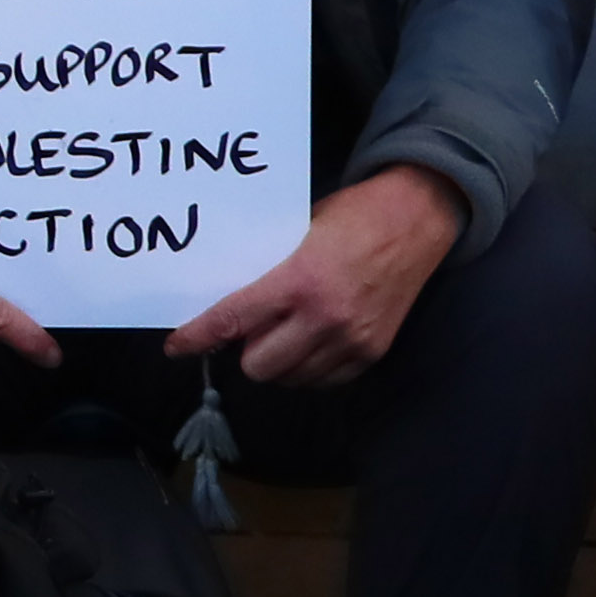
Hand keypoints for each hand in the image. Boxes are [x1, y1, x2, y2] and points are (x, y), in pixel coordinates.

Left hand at [170, 166, 464, 389]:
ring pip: (290, 378)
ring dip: (280, 361)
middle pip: (258, 366)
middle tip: (256, 328)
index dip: (198, 337)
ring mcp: (351, 339)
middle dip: (248, 350)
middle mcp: (324, 317)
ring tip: (289, 333)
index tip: (177, 346)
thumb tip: (232, 301)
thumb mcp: (300, 232)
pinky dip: (311, 367)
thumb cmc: (355, 216)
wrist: (418, 219)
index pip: (233, 320)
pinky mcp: (372, 352)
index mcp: (300, 279)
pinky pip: (324, 380)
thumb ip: (270, 271)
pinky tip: (315, 340)